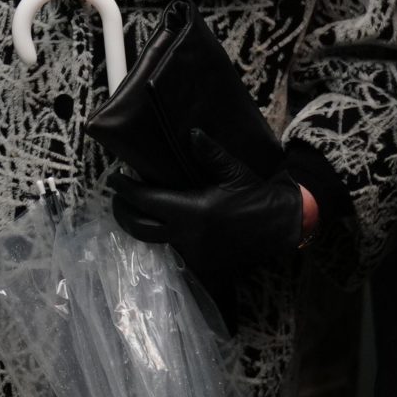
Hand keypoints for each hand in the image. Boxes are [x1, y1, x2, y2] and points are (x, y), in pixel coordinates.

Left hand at [113, 129, 306, 277]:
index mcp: (194, 210)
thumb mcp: (234, 171)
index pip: (146, 200)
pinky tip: (153, 226)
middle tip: (117, 195)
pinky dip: (157, 239)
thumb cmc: (257, 195)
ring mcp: (193, 253)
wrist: (282, 226)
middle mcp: (189, 235)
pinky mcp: (201, 264)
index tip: (114, 178)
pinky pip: (169, 252)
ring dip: (136, 225)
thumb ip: (209, 153)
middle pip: (139, 226)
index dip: (125, 188)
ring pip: (151, 241)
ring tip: (130, 209)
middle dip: (122, 210)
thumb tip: (191, 133)